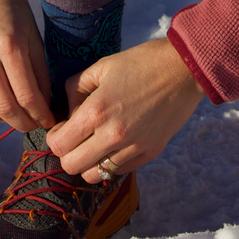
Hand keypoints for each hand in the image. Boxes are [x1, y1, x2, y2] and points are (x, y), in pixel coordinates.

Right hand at [0, 0, 54, 131]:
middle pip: (6, 108)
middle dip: (25, 123)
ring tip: (22, 117)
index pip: (28, 95)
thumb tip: (45, 101)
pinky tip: (4, 102)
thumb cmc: (12, 5)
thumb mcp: (33, 33)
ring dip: (8, 119)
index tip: (52, 121)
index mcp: (9, 46)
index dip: (41, 114)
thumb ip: (39, 68)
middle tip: (38, 125)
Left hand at [46, 38, 204, 182]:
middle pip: (72, 166)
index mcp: (96, 111)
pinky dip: (110, 162)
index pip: (59, 145)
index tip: (61, 126)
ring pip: (94, 176)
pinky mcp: (150, 153)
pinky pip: (119, 171)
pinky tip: (115, 143)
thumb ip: (76, 88)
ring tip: (94, 143)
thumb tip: (67, 109)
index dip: (54, 137)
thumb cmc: (141, 62)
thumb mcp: (102, 66)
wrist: (183, 69)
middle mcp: (112, 136)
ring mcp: (133, 148)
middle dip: (67, 152)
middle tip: (75, 136)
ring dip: (88, 162)